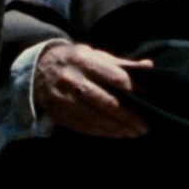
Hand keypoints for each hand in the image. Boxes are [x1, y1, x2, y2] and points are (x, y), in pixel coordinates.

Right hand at [34, 42, 149, 137]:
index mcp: (85, 61)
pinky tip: (117, 133)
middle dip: (129, 116)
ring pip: (96, 118)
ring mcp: (63, 99)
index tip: (148, 99)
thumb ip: (122, 64)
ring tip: (134, 132)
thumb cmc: (77, 61)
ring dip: (118, 128)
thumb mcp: (96, 55)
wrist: (39, 68)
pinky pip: (84, 126)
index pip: (116, 78)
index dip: (134, 90)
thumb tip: (149, 67)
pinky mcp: (58, 113)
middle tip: (145, 126)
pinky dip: (103, 132)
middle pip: (107, 102)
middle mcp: (73, 80)